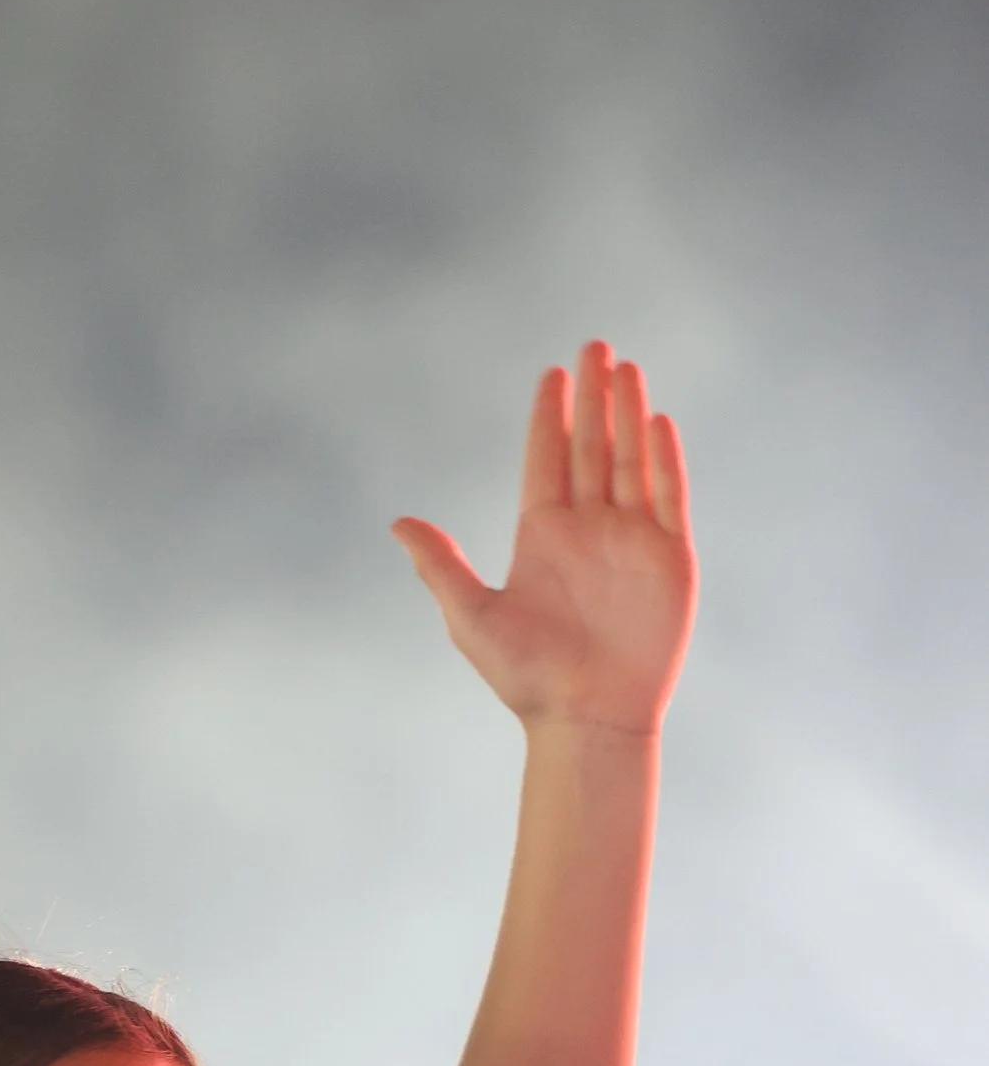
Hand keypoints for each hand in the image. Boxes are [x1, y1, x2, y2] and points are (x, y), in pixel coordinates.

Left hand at [395, 342, 695, 735]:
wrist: (586, 719)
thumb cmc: (525, 679)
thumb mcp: (471, 618)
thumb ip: (440, 566)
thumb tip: (398, 523)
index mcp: (541, 537)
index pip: (545, 460)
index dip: (549, 417)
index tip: (552, 375)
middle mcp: (587, 529)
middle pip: (590, 447)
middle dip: (593, 398)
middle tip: (594, 346)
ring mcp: (630, 540)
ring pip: (629, 460)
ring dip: (628, 414)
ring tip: (626, 367)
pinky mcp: (668, 557)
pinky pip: (667, 495)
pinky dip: (662, 458)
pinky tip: (657, 421)